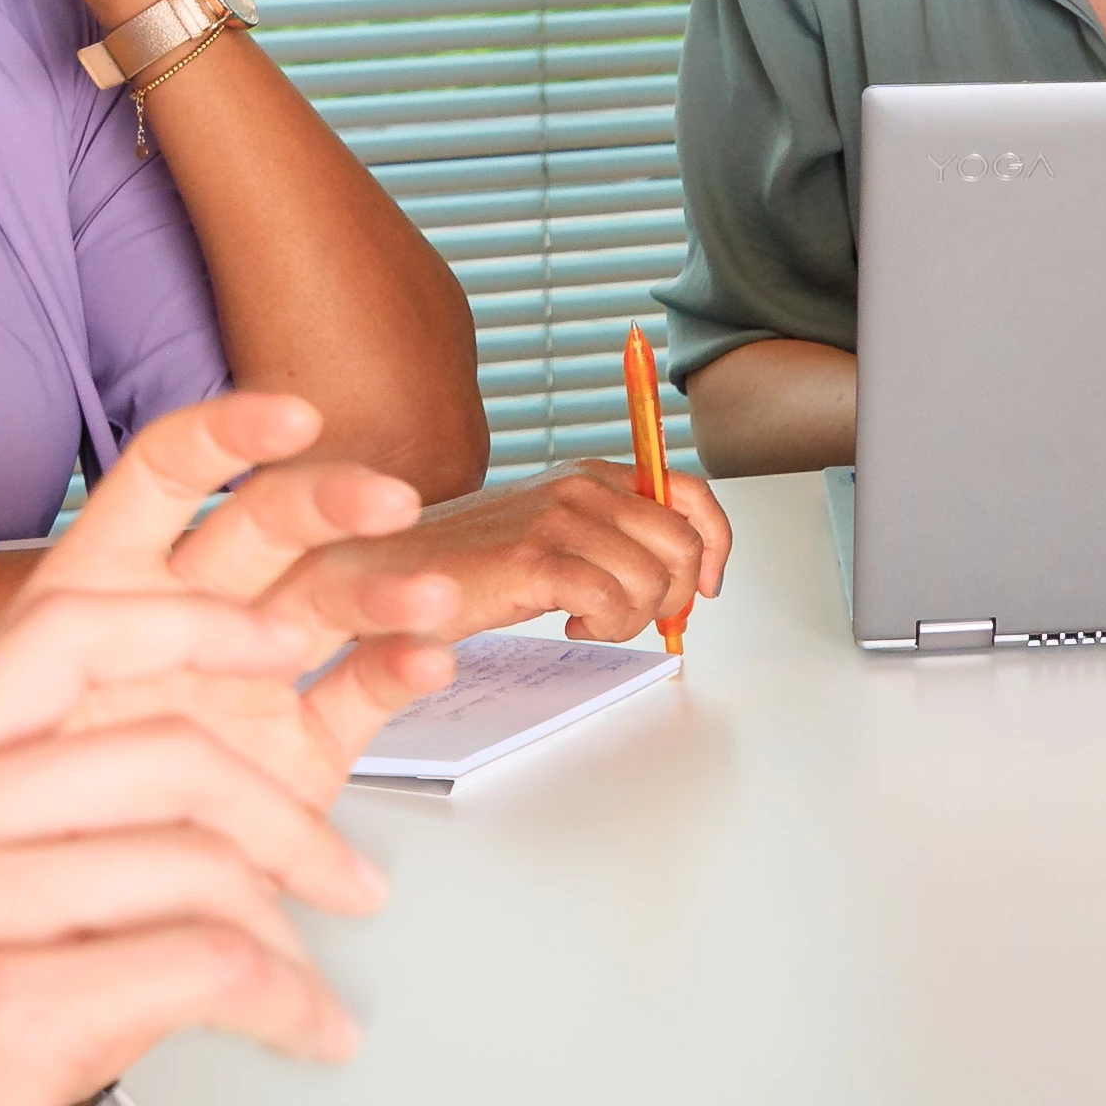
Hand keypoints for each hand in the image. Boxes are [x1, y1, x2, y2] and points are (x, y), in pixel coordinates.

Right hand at [0, 398, 454, 1105]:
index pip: (66, 625)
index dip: (201, 621)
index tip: (285, 647)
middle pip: (168, 749)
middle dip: (289, 819)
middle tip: (346, 875)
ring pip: (196, 866)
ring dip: (290, 939)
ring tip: (314, 988)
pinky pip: (198, 971)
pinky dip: (277, 1007)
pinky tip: (296, 1037)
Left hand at [74, 414, 490, 794]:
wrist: (38, 951)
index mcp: (101, 586)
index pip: (167, 478)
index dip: (230, 433)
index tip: (291, 416)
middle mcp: (184, 618)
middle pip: (272, 524)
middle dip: (334, 500)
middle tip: (386, 502)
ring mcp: (249, 680)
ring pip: (330, 601)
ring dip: (384, 586)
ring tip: (427, 599)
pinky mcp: (298, 752)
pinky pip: (358, 696)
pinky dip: (399, 673)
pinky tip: (426, 661)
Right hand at [320, 456, 722, 644]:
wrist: (389, 572)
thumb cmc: (469, 564)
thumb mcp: (552, 535)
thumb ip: (611, 539)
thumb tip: (681, 575)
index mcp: (591, 476)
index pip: (690, 493)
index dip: (716, 544)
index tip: (706, 588)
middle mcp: (581, 488)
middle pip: (684, 544)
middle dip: (675, 596)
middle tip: (633, 619)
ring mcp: (558, 520)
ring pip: (652, 580)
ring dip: (631, 620)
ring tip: (588, 624)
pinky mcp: (533, 560)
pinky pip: (612, 602)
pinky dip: (604, 628)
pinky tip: (569, 629)